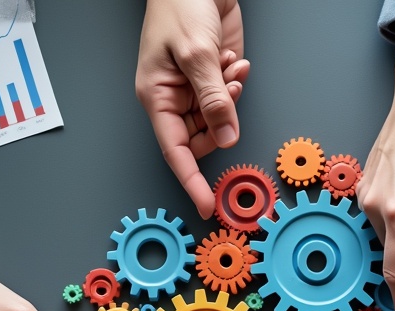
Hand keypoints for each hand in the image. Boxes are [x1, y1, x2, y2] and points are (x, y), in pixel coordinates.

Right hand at [136, 0, 248, 218]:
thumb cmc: (178, 5)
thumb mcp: (196, 54)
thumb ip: (214, 99)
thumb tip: (227, 137)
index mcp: (157, 97)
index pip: (176, 152)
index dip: (192, 181)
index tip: (206, 206)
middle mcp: (175, 99)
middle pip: (203, 137)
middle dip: (222, 119)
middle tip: (229, 89)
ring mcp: (195, 90)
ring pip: (221, 118)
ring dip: (232, 95)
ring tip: (229, 66)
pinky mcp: (212, 79)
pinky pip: (230, 97)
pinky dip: (236, 81)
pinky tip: (232, 59)